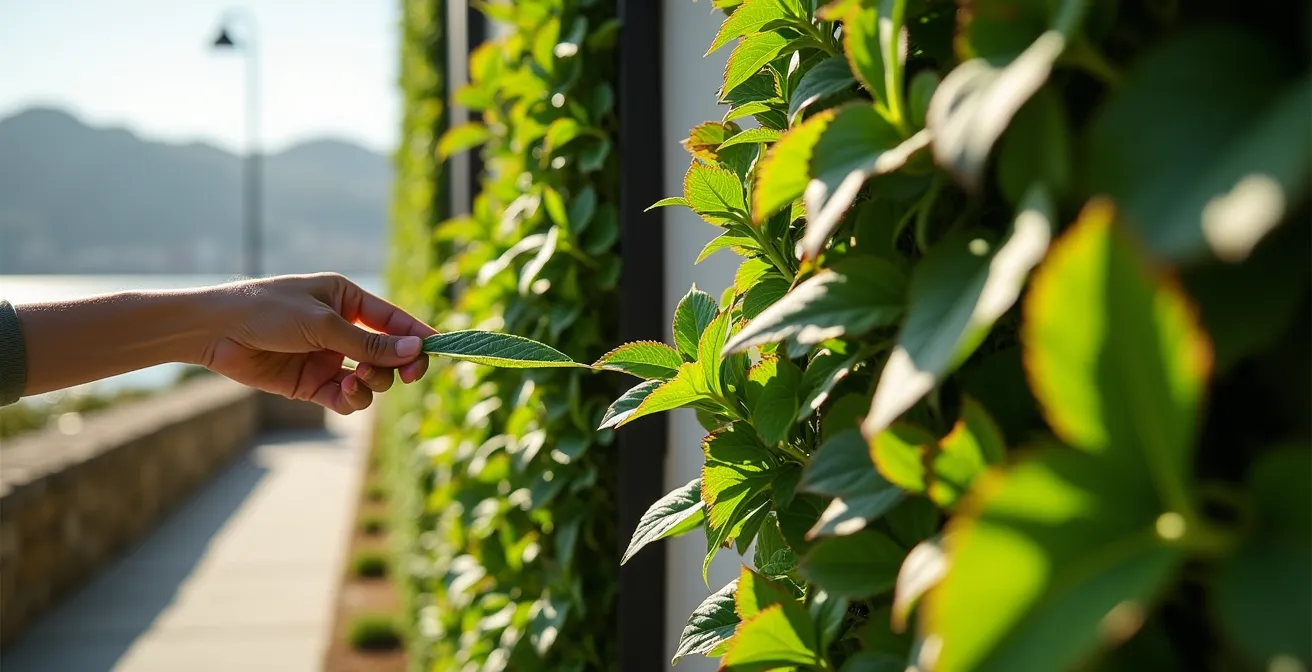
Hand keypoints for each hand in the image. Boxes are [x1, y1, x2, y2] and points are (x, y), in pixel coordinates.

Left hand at [198, 273, 435, 414]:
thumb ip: (369, 341)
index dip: (419, 337)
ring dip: (372, 383)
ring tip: (357, 381)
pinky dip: (352, 399)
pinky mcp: (312, 384)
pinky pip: (346, 398)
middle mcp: (342, 329)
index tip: (439, 353)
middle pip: (388, 354)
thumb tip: (416, 349)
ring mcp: (328, 358)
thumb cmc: (266, 310)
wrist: (213, 332)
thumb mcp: (322, 323)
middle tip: (405, 375)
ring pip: (371, 379)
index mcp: (347, 299)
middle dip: (396, 365)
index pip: (395, 320)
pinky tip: (346, 394)